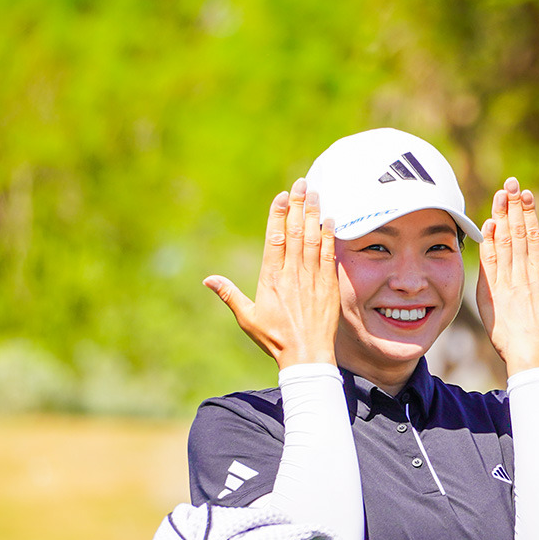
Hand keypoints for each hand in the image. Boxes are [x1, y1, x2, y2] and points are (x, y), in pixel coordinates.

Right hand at [204, 178, 339, 368]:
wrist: (306, 355)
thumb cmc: (274, 339)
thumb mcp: (247, 318)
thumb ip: (230, 295)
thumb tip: (208, 280)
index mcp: (271, 278)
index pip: (275, 238)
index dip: (278, 215)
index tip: (281, 197)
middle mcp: (292, 274)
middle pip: (296, 232)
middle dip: (298, 206)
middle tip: (301, 184)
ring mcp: (312, 278)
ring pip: (314, 239)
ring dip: (314, 214)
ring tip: (316, 194)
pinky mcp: (328, 285)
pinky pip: (330, 255)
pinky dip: (329, 236)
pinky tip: (330, 220)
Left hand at [476, 177, 538, 374]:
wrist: (529, 352)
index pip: (534, 235)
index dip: (530, 212)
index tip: (526, 193)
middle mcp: (524, 273)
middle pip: (519, 232)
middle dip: (514, 206)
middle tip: (510, 182)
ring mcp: (507, 281)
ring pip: (504, 242)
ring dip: (501, 217)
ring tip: (499, 195)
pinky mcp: (492, 291)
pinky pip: (489, 263)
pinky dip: (488, 244)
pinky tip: (488, 225)